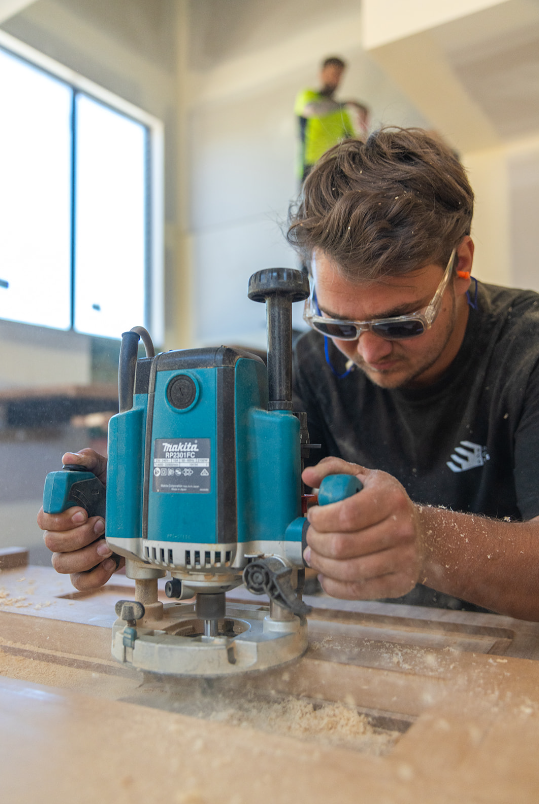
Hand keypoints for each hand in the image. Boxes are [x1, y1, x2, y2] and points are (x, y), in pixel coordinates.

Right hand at [37, 449, 122, 590]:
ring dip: (85, 556)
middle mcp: (63, 535)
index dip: (60, 519)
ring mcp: (73, 555)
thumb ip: (88, 459)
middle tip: (101, 523)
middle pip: (51, 543)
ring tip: (108, 545)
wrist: (141, 513)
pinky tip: (111, 562)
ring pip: (62, 564)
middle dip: (77, 535)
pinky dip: (95, 576)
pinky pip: (80, 583)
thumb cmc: (117, 490)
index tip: (83, 512)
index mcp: (62, 512)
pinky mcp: (88, 572)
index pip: (44, 519)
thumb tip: (68, 458)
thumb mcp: (107, 470)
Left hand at [303, 457, 422, 599]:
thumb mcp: (363, 478)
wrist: (422, 534)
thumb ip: (333, 470)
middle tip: (310, 537)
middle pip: (342, 545)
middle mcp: (402, 529)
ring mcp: (404, 559)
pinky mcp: (400, 583)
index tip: (312, 516)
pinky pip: (357, 590)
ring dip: (320, 564)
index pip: (347, 514)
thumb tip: (308, 476)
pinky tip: (326, 574)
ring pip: (347, 570)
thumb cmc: (385, 503)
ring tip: (313, 555)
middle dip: (315, 542)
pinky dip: (333, 585)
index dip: (321, 518)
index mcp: (391, 498)